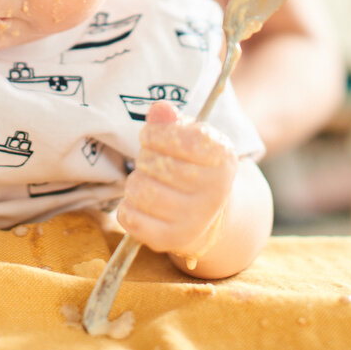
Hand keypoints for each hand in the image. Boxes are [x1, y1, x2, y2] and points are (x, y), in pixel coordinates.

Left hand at [117, 101, 237, 261]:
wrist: (209, 216)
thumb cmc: (193, 167)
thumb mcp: (190, 138)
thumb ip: (172, 121)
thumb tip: (160, 109)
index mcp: (223, 159)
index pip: (184, 138)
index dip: (157, 133)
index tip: (150, 136)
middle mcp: (214, 192)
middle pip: (156, 163)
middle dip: (145, 157)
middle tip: (152, 161)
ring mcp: (193, 220)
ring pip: (140, 190)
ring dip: (135, 182)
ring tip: (147, 181)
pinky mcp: (170, 240)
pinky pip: (130, 218)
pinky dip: (128, 207)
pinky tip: (142, 204)